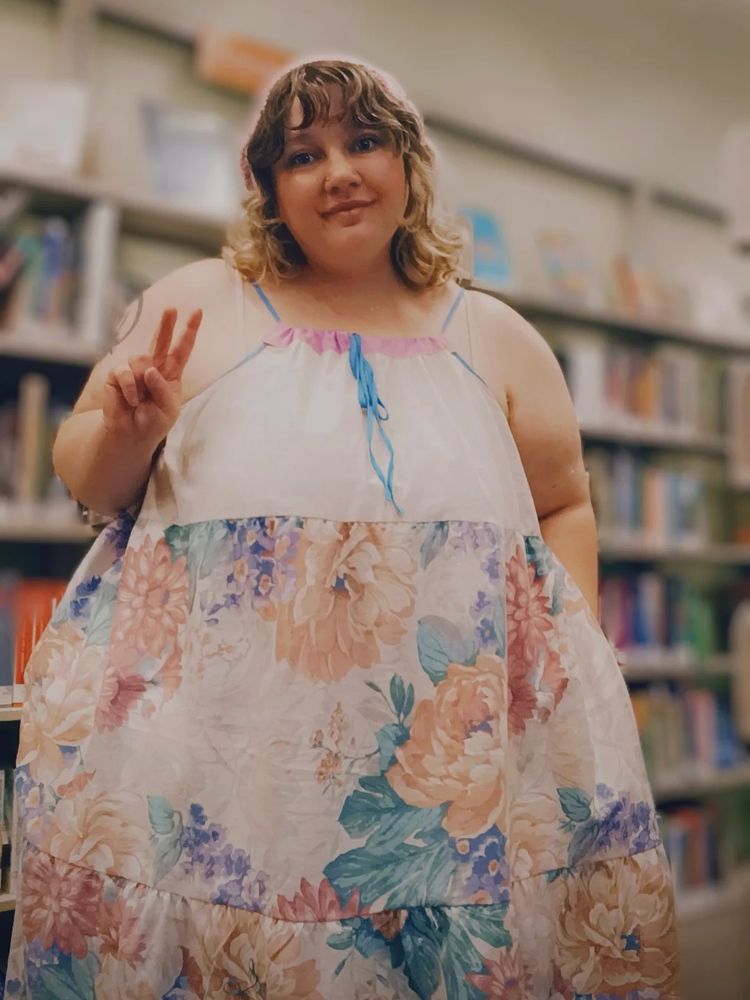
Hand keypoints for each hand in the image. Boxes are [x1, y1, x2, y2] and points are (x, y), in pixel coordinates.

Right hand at [102, 307, 202, 444]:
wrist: (132, 434)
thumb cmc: (153, 421)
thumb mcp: (169, 409)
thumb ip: (163, 389)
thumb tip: (150, 369)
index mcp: (171, 373)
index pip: (182, 349)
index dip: (189, 331)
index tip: (198, 312)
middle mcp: (154, 367)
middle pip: (161, 341)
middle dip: (166, 324)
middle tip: (171, 309)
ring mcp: (135, 369)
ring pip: (142, 361)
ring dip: (143, 384)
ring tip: (141, 401)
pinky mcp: (117, 374)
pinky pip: (125, 372)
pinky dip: (130, 388)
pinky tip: (131, 400)